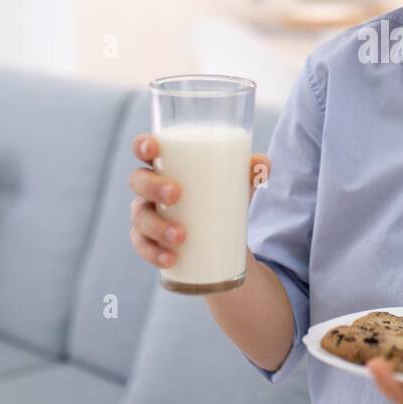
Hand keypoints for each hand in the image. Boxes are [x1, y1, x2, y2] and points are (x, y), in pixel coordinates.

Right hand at [127, 132, 270, 268]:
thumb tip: (264, 164)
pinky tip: (170, 259)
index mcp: (165, 165)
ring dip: (158, 226)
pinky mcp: (148, 241)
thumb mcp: (236, 183)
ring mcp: (146, 215)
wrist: (221, 236)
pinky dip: (154, 253)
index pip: (144, 148)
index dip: (142, 145)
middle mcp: (149, 188)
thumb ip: (250, 172)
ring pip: (141, 217)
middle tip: (176, 194)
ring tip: (181, 236)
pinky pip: (143, 247)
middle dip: (153, 186)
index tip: (153, 149)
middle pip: (138, 181)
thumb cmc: (221, 195)